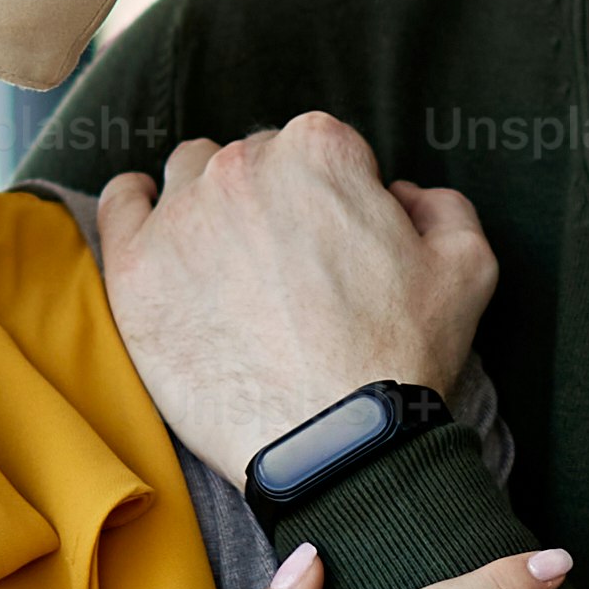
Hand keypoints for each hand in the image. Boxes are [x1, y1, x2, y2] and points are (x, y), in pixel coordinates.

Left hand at [94, 115, 496, 480]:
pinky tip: (155, 228)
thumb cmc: (399, 358)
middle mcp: (243, 166)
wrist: (333, 441)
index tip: (334, 243)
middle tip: (286, 267)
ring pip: (189, 175)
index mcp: (321, 150)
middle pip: (253, 160)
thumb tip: (401, 195)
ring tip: (228, 261)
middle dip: (271, 201)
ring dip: (208, 202)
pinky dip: (136, 205)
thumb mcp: (467, 268)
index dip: (334, 196)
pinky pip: (121, 203)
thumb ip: (442, 205)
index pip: (320, 148)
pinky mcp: (135, 267)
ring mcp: (181, 214)